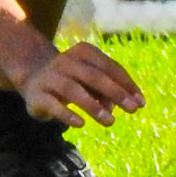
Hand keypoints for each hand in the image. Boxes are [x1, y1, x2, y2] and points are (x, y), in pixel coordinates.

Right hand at [15, 41, 146, 129]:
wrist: (34, 78)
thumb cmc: (73, 79)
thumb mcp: (91, 80)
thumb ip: (106, 89)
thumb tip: (118, 105)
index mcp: (84, 52)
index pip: (110, 67)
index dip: (127, 84)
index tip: (141, 102)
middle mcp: (66, 61)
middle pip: (94, 76)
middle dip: (116, 93)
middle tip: (133, 110)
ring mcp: (50, 77)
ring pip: (73, 90)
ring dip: (94, 106)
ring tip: (111, 122)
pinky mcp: (37, 95)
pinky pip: (53, 105)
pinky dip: (67, 114)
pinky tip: (81, 124)